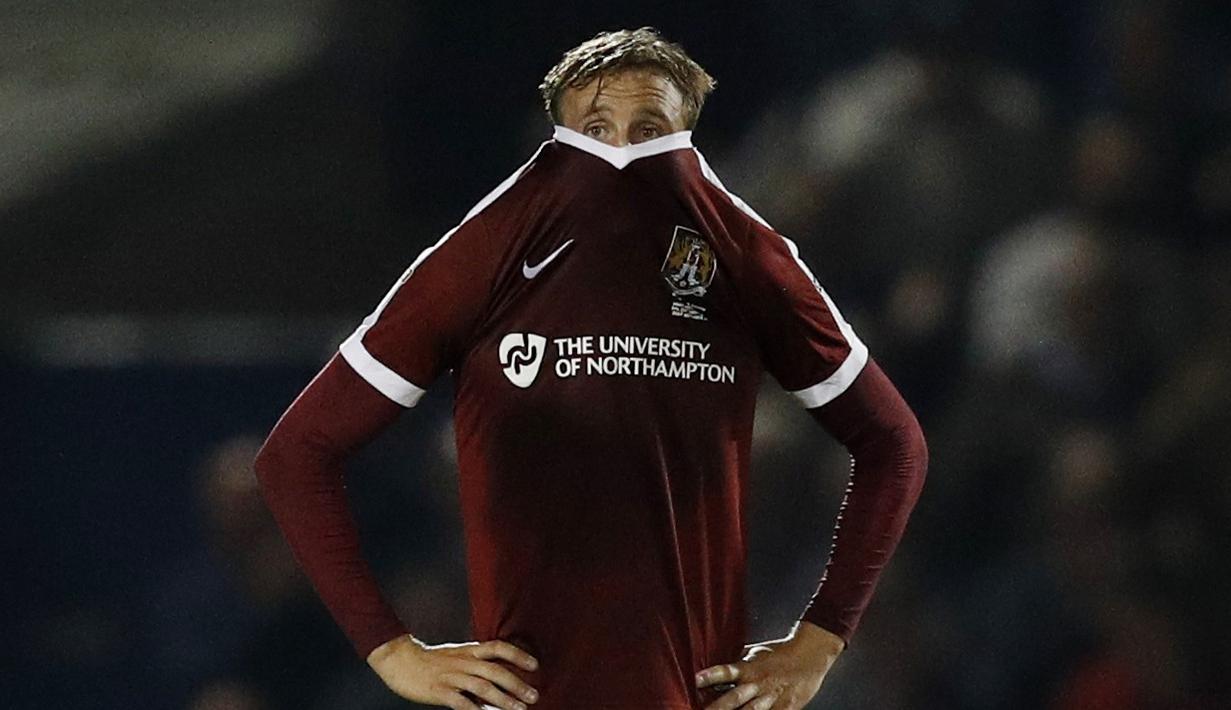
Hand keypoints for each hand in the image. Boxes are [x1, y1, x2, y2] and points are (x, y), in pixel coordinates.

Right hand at [366, 634, 539, 709]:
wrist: (400, 660)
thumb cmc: (432, 660)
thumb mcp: (457, 655)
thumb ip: (477, 663)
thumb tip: (500, 677)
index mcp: (469, 651)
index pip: (498, 647)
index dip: (518, 655)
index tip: (535, 665)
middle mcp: (463, 662)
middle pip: (495, 671)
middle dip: (517, 684)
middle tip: (534, 696)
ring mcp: (452, 676)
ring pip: (482, 687)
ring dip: (503, 699)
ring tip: (519, 709)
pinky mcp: (439, 691)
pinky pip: (460, 702)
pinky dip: (475, 709)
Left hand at [696, 621, 844, 709]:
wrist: (811, 655)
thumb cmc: (780, 653)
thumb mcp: (756, 653)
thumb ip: (738, 663)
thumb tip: (717, 666)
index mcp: (749, 668)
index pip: (726, 671)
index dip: (711, 676)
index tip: (696, 679)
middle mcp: (758, 685)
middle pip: (735, 699)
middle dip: (717, 708)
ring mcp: (771, 699)